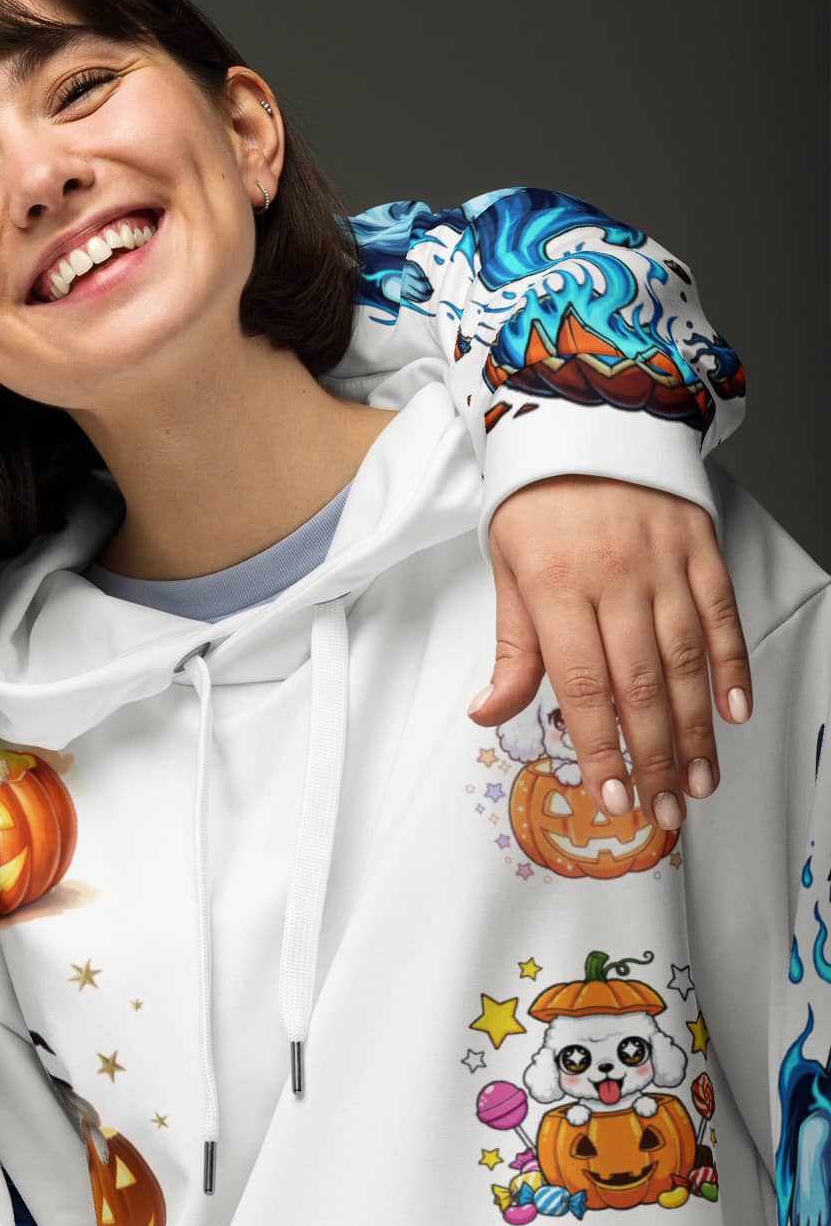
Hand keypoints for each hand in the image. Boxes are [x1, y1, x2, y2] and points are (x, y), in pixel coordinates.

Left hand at [475, 477, 751, 828]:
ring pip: (687, 661)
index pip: (582, 684)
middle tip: (662, 810)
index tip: (610, 794)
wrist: (583, 415)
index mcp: (556, 584)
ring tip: (699, 782)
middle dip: (654, 756)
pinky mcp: (701, 549)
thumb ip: (511, 647)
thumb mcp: (504, 566)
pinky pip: (722, 616)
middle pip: (641, 684)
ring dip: (698, 729)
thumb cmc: (534, 498)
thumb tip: (488, 713)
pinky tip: (736, 713)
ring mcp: (665, 563)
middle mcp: (616, 577)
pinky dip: (733, 667)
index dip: (600, 746)